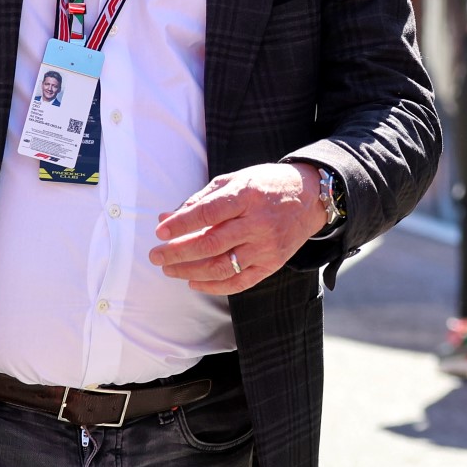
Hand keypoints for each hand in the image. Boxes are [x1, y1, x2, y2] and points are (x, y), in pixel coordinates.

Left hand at [151, 161, 328, 293]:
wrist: (310, 197)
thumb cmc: (266, 185)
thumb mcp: (235, 180)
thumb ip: (201, 199)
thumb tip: (166, 218)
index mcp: (247, 195)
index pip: (208, 213)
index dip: (182, 224)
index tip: (160, 231)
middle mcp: (259, 223)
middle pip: (211, 243)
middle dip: (178, 252)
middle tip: (156, 255)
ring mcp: (267, 247)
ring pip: (222, 267)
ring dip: (190, 271)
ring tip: (170, 269)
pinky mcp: (273, 264)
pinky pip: (240, 282)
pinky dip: (214, 286)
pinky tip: (194, 282)